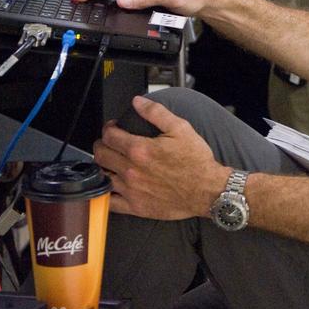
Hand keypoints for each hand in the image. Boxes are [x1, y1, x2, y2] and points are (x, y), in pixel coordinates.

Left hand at [94, 96, 229, 219]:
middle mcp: (132, 170)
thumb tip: (138, 102)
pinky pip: (110, 202)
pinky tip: (110, 187)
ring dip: (103, 167)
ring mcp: (132, 190)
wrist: (208, 189)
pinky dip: (105, 193)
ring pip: (102, 177)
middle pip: (100, 155)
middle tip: (108, 143)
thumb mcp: (180, 128)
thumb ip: (156, 112)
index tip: (113, 128)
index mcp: (140, 149)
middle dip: (101, 145)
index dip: (108, 128)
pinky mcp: (136, 206)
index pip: (110, 136)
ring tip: (110, 162)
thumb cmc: (196, 161)